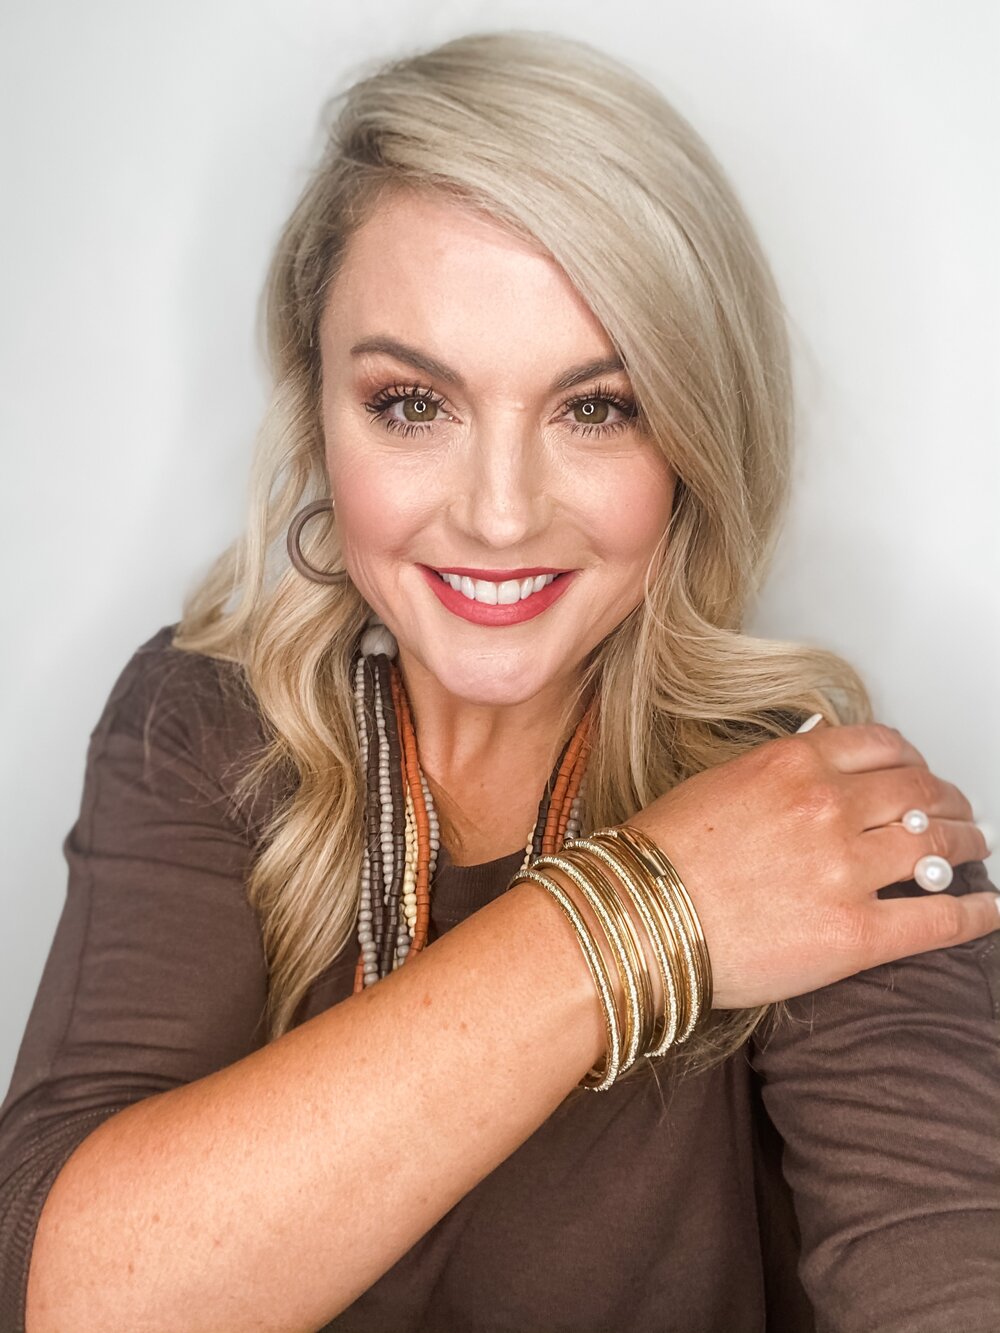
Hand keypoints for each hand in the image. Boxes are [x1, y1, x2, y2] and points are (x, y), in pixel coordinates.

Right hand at [624, 721, 997, 1008]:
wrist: (634, 920)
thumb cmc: (657, 859)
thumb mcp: (716, 784)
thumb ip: (775, 775)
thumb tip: (812, 778)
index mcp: (793, 763)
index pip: (882, 746)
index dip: (913, 761)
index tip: (919, 774)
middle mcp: (829, 805)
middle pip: (921, 794)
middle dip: (950, 803)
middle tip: (961, 814)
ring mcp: (846, 869)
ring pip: (939, 847)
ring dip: (968, 847)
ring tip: (977, 852)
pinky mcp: (855, 933)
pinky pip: (939, 917)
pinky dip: (977, 912)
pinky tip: (990, 908)